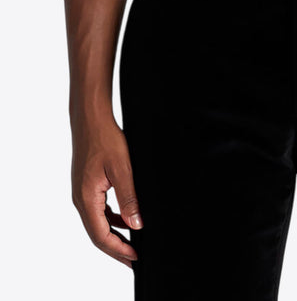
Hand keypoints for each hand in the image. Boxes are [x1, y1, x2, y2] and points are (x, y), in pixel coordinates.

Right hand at [71, 114, 142, 267]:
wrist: (90, 118)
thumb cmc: (104, 139)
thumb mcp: (122, 169)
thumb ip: (128, 198)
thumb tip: (136, 225)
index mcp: (86, 198)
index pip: (100, 236)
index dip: (118, 250)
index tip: (134, 258)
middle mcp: (80, 199)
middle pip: (97, 233)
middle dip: (116, 248)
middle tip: (134, 259)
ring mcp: (82, 192)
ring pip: (97, 222)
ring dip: (113, 234)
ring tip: (131, 243)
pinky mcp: (86, 185)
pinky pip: (97, 210)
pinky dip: (110, 219)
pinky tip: (124, 219)